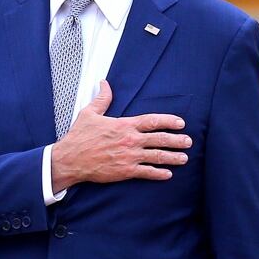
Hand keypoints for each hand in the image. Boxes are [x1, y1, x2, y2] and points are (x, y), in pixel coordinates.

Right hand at [51, 81, 191, 191]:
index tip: (180, 123)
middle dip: (176, 140)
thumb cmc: (79, 137)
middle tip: (188, 141)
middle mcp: (130, 140)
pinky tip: (168, 174)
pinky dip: (158, 174)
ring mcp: (129, 156)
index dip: (168, 121)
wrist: (70, 159)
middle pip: (159, 139)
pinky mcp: (125, 171)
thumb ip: (102, 99)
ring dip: (172, 157)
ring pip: (157, 156)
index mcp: (124, 125)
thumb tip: (104, 84)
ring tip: (184, 158)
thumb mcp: (89, 113)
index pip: (152, 121)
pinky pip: (146, 172)